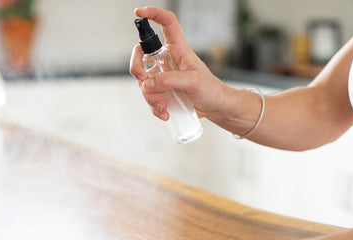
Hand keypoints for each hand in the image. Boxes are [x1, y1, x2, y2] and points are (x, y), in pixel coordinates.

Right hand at [130, 7, 230, 121]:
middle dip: (136, 69)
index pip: (166, 23)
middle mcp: (167, 60)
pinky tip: (165, 113)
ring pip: (144, 82)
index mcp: (178, 49)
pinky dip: (154, 107)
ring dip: (150, 97)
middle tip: (143, 81)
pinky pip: (149, 98)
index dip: (153, 14)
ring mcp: (163, 77)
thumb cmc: (211, 89)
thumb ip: (169, 80)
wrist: (215, 108)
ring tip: (164, 107)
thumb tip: (148, 84)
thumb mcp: (193, 81)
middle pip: (141, 54)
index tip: (139, 12)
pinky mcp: (162, 92)